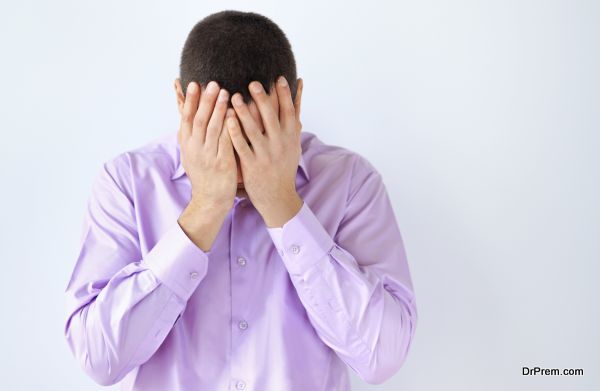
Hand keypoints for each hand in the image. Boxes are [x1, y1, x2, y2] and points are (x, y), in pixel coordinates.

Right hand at [177, 80, 237, 210]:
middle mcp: (195, 148)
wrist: (209, 199)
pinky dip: (230, 128)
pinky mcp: (222, 164)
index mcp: (187, 143)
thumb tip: (182, 107)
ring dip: (218, 110)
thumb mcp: (190, 150)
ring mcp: (208, 156)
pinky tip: (235, 116)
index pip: (186, 117)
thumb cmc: (204, 172)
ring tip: (225, 93)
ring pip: (212, 129)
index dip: (190, 100)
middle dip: (205, 100)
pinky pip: (226, 143)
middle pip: (199, 120)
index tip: (194, 82)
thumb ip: (190, 130)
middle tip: (212, 83)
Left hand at [226, 76, 304, 227]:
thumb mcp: (294, 141)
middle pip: (271, 118)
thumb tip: (299, 84)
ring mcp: (265, 155)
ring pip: (253, 130)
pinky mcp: (251, 165)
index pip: (289, 112)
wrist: (278, 196)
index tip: (278, 78)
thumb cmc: (284, 164)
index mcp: (291, 137)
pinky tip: (226, 119)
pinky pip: (241, 146)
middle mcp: (279, 145)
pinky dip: (234, 132)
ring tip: (233, 96)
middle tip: (252, 82)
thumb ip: (294, 113)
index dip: (284, 95)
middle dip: (262, 99)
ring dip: (243, 112)